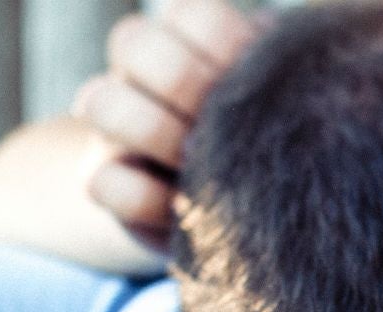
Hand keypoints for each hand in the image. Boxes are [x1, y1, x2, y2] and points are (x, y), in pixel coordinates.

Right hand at [72, 0, 262, 245]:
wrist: (235, 220)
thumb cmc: (265, 154)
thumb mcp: (278, 111)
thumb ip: (281, 80)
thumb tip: (278, 45)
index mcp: (187, 42)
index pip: (189, 12)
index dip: (222, 44)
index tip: (252, 80)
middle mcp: (142, 74)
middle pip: (132, 41)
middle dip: (183, 81)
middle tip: (219, 125)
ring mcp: (117, 127)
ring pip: (101, 100)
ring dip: (155, 132)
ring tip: (195, 163)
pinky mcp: (109, 182)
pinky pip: (103, 181)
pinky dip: (143, 198)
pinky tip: (180, 207)